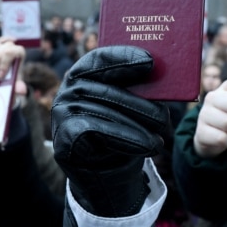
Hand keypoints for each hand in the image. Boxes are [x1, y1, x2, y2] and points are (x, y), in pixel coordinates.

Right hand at [52, 46, 168, 216]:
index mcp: (83, 73)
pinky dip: (124, 139)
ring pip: (105, 114)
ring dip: (136, 130)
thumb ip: (136, 89)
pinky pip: (95, 132)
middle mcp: (69, 90)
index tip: (150, 61)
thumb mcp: (126, 106)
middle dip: (140, 105)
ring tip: (158, 142)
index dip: (124, 57)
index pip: (100, 58)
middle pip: (107, 90)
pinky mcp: (62, 137)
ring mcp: (62, 113)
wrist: (98, 169)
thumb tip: (163, 78)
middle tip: (164, 119)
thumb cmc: (117, 128)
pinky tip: (145, 148)